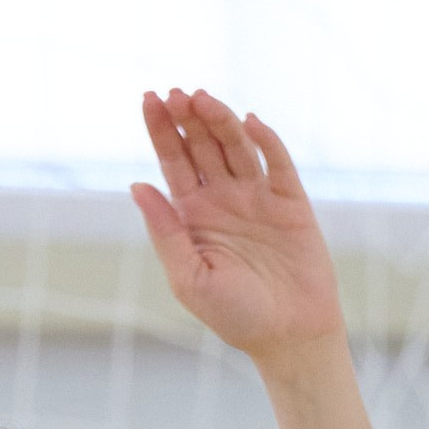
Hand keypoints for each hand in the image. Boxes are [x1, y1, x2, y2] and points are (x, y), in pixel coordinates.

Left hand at [132, 89, 344, 366]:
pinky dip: (266, 141)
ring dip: (220, 121)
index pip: (172, 161)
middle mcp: (222, 199)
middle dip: (187, 118)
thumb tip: (137, 184)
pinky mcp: (291, 203)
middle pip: (201, 146)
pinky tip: (249, 122)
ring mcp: (257, 198)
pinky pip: (277, 164)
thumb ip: (165, 231)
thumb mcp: (189, 277)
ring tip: (202, 99)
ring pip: (236, 147)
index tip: (149, 98)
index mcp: (192, 215)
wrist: (289, 336)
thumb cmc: (234, 314)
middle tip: (174, 92)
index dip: (161, 129)